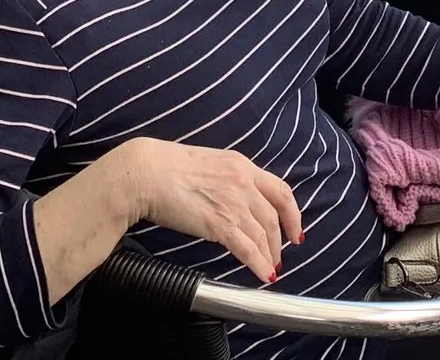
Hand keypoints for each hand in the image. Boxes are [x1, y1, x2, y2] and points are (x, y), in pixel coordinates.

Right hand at [100, 139, 303, 284]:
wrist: (145, 173)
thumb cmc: (166, 167)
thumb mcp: (207, 164)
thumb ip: (225, 179)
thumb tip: (230, 198)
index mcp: (240, 165)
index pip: (280, 190)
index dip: (292, 213)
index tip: (294, 229)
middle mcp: (243, 182)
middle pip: (274, 216)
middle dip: (280, 240)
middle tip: (279, 255)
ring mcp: (233, 203)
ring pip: (263, 235)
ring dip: (270, 255)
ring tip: (270, 269)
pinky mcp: (220, 224)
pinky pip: (248, 249)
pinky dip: (259, 264)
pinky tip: (263, 275)